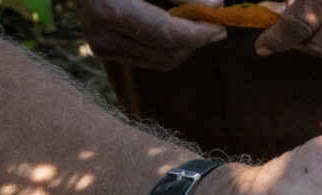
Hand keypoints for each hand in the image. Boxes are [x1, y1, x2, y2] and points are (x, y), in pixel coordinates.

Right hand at [74, 0, 226, 69]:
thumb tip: (216, 6)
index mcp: (109, 8)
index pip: (165, 34)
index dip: (197, 33)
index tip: (220, 27)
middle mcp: (102, 34)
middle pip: (165, 52)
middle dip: (194, 41)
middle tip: (213, 25)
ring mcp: (101, 46)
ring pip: (160, 61)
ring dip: (183, 47)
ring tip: (195, 26)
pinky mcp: (103, 51)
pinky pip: (148, 59)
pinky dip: (167, 48)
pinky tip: (174, 30)